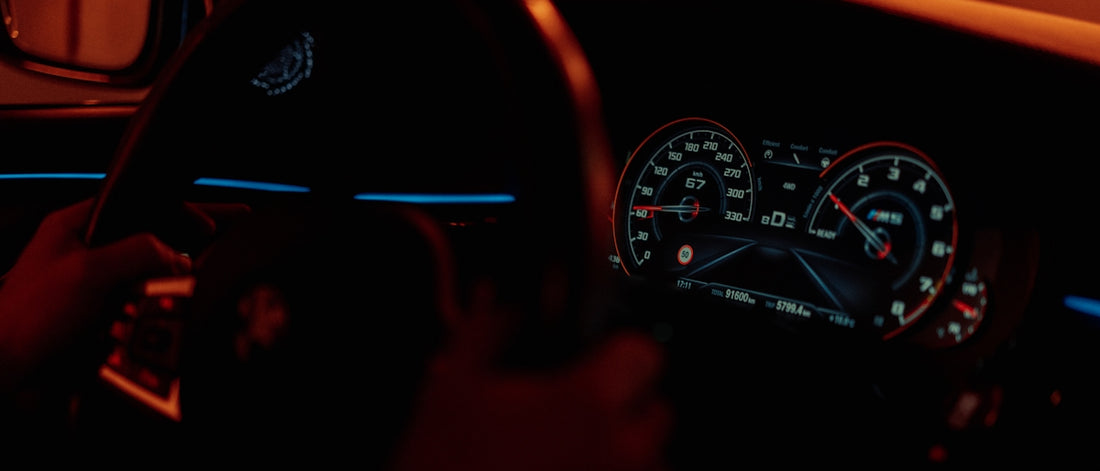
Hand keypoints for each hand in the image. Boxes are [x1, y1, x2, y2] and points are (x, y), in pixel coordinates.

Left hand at [0, 199, 190, 390]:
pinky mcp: (92, 314)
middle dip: (163, 260)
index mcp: (71, 226)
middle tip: (183, 273)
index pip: (130, 203)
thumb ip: (136, 253)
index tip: (201, 228)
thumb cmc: (26, 317)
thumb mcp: (88, 272)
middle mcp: (78, 251)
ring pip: (138, 278)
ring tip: (160, 302)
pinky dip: (142, 314)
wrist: (7, 368)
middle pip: (139, 244)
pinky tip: (143, 323)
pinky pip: (131, 307)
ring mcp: (85, 284)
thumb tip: (176, 255)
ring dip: (152, 291)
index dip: (167, 212)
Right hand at [390, 281, 670, 470]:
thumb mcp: (453, 385)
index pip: (645, 354)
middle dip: (626, 405)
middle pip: (657, 410)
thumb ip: (488, 330)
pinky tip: (567, 469)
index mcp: (586, 403)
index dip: (621, 349)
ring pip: (650, 460)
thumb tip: (505, 303)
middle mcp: (620, 450)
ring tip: (570, 452)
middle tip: (579, 410)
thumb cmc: (442, 462)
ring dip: (623, 452)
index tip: (600, 357)